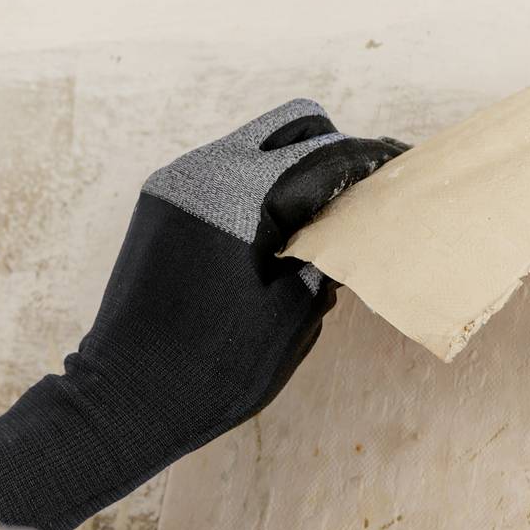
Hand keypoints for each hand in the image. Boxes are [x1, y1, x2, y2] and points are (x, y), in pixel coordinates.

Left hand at [0, 100, 404, 529]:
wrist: (122, 400)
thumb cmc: (211, 370)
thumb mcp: (292, 317)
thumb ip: (327, 259)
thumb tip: (351, 229)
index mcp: (239, 195)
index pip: (325, 155)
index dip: (372, 160)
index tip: (406, 163)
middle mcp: (202, 172)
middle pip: (290, 129)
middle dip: (334, 152)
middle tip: (365, 193)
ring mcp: (175, 184)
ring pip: (255, 147)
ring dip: (295, 170)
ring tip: (325, 222)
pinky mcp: (160, 205)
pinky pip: (225, 173)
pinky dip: (260, 188)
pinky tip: (280, 235)